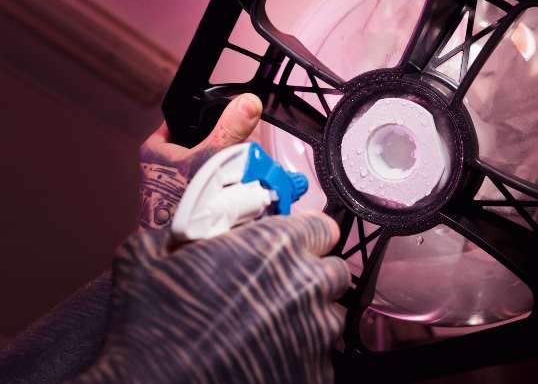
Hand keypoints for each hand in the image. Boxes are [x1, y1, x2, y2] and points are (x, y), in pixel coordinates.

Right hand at [73, 212, 348, 383]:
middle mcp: (307, 285)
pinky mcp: (316, 373)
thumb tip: (188, 233)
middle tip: (277, 287)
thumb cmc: (150, 326)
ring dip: (309, 316)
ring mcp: (316, 333)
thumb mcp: (145, 257)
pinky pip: (320, 356)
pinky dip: (299, 353)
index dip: (306, 235)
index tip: (289, 245)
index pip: (323, 227)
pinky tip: (265, 356)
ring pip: (330, 315)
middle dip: (311, 275)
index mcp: (276, 246)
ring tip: (268, 327)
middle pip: (333, 271)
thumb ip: (181, 233)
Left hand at [139, 93, 262, 230]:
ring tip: (242, 174)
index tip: (226, 117)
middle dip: (224, 148)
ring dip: (228, 171)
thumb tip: (247, 104)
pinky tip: (238, 193)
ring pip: (209, 168)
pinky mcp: (187, 205)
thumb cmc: (180, 207)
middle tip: (242, 150)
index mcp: (155, 149)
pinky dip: (226, 190)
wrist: (179, 252)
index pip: (182, 119)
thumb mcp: (209, 158)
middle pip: (200, 143)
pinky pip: (212, 189)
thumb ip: (230, 130)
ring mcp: (174, 188)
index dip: (205, 115)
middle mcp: (161, 167)